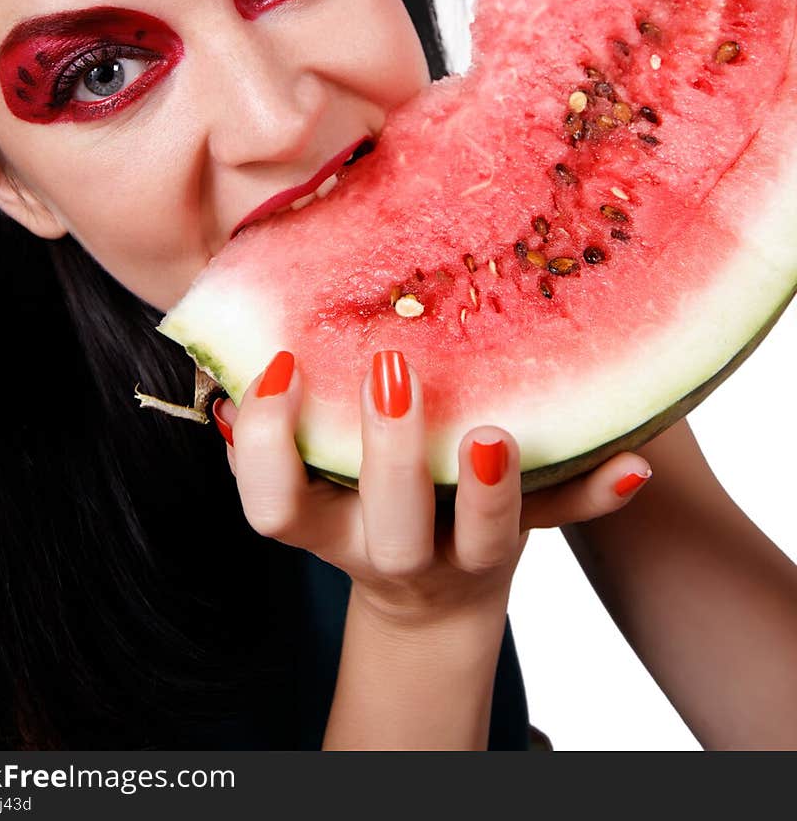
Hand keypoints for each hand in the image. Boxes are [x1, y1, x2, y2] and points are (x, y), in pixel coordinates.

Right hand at [212, 349, 651, 625]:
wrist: (432, 593)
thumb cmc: (360, 496)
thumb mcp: (313, 466)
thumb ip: (291, 412)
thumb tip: (263, 301)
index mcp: (327, 525)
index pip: (274, 508)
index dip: (266, 449)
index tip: (279, 367)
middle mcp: (391, 548)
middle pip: (387, 529)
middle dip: (388, 455)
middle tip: (392, 370)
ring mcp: (464, 553)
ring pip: (482, 542)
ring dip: (489, 493)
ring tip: (492, 435)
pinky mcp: (523, 537)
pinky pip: (565, 520)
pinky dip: (598, 495)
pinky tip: (631, 465)